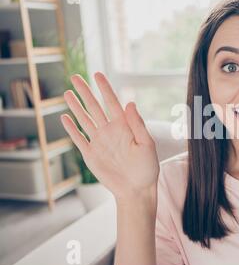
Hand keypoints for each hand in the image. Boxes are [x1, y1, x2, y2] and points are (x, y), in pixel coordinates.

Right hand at [60, 72, 158, 202]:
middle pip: (94, 107)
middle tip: (76, 77)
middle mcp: (110, 131)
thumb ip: (137, 124)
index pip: (112, 102)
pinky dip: (72, 129)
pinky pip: (79, 138)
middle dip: (85, 92)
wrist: (136, 189)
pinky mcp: (91, 154)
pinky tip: (65, 118)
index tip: (97, 74)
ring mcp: (99, 142)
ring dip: (76, 107)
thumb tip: (129, 102)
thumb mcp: (147, 144)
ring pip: (84, 120)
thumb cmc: (147, 168)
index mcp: (124, 126)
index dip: (104, 88)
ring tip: (67, 93)